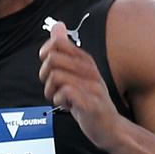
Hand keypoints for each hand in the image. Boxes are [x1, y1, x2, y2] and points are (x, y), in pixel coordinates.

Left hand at [39, 22, 120, 149]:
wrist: (110, 128)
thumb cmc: (91, 100)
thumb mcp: (79, 72)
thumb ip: (66, 50)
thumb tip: (57, 25)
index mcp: (86, 61)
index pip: (59, 43)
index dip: (46, 52)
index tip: (48, 66)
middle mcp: (90, 70)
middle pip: (52, 59)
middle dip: (44, 74)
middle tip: (51, 86)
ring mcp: (92, 87)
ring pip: (56, 76)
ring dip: (50, 90)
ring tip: (58, 97)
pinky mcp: (90, 103)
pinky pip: (65, 92)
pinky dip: (58, 100)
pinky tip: (65, 105)